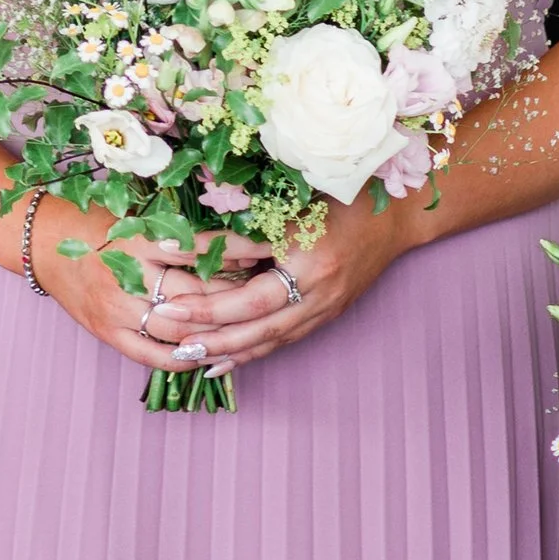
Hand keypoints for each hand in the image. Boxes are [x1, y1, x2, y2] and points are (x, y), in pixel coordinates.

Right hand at [33, 205, 272, 373]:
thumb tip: (235, 246)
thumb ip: (178, 232)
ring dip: (216, 329)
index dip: (237, 250)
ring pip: (180, 330)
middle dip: (234, 294)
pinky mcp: (108, 334)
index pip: (199, 248)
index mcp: (137, 239)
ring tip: (243, 323)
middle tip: (262, 290)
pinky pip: (155, 357)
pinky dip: (186, 358)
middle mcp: (127, 276)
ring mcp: (117, 309)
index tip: (266, 249)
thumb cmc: (98, 225)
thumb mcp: (136, 217)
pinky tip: (208, 353)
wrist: (46, 245)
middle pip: (195, 294)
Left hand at [139, 193, 419, 378]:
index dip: (203, 255)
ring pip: (267, 335)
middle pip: (255, 311)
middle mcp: (317, 284)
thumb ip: (256, 214)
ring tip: (182, 350)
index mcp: (308, 246)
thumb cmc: (344, 195)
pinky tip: (217, 364)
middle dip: (207, 317)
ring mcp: (323, 305)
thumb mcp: (299, 196)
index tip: (162, 252)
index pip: (245, 252)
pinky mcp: (325, 316)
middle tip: (165, 315)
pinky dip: (248, 354)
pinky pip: (282, 342)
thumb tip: (199, 227)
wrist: (396, 219)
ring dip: (222, 346)